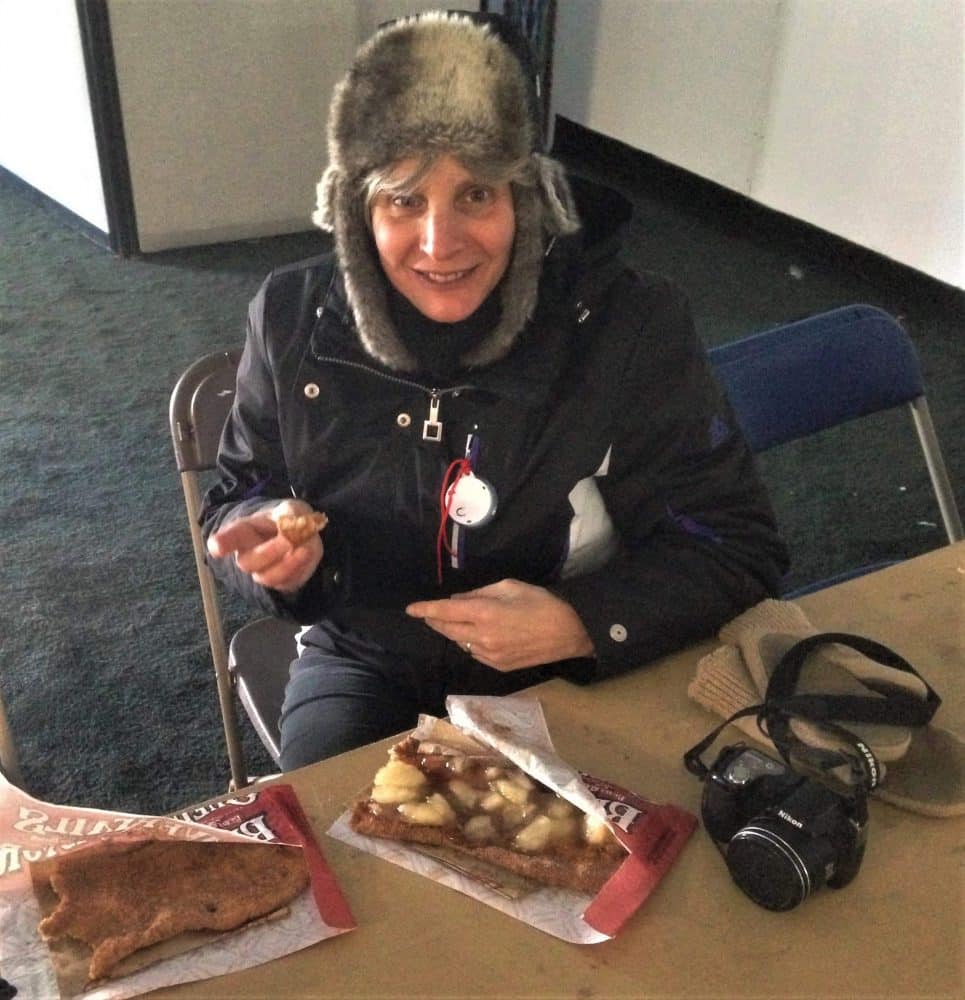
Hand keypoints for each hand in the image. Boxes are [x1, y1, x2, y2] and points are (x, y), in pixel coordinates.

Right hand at [206, 499, 322, 593]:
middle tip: (289, 540)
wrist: (303, 534)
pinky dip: (301, 569)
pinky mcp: (281, 583)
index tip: (216, 547)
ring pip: (268, 577)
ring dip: (288, 564)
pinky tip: (307, 555)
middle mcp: (247, 555)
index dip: (222, 542)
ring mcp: (262, 571)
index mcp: (244, 531)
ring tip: (306, 549)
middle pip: (248, 562)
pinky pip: (288, 583)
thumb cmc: (288, 518)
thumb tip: (290, 527)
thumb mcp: (291, 509)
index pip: (229, 537)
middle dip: (270, 552)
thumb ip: (290, 515)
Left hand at [406, 579, 594, 671]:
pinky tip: (477, 634)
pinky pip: (474, 653)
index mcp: (485, 613)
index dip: (425, 610)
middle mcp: (482, 637)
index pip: (445, 612)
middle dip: (435, 621)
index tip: (410, 609)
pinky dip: (469, 642)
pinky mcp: (498, 666)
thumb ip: (480, 593)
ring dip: (453, 632)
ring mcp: (489, 655)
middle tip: (429, 613)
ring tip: (456, 620)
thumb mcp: (510, 586)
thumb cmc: (542, 603)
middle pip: (448, 630)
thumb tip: (459, 600)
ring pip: (460, 643)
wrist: (569, 634)